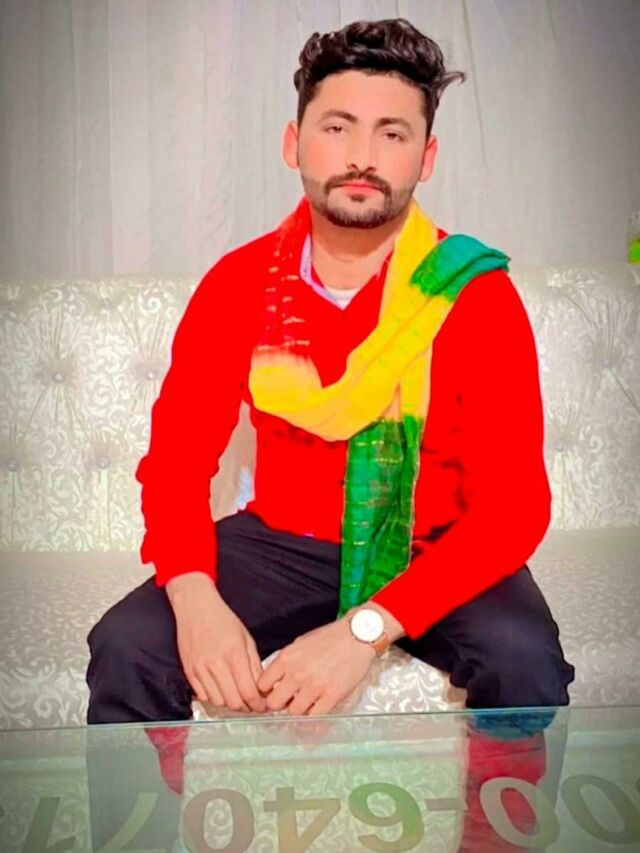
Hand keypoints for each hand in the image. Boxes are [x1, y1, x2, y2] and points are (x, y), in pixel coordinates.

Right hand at [166, 572, 266, 713]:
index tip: (263, 706)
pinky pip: (203, 696)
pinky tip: (222, 690)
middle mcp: (216, 664)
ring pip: (218, 702)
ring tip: (238, 696)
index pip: (249, 692)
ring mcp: (200, 669)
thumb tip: (263, 687)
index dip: (259, 704)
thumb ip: (254, 664)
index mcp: (234, 654)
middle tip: (252, 704)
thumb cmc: (223, 620)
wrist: (195, 608)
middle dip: (246, 707)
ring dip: (230, 704)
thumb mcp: (246, 638)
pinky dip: (215, 698)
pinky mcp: (189, 672)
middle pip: (234, 702)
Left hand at [256, 617, 376, 715]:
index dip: (265, 691)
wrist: (357, 635)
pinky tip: (317, 708)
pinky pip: (315, 716)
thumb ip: (286, 662)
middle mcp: (297, 673)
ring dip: (298, 710)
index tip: (271, 692)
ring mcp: (314, 686)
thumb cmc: (330, 638)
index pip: (262, 684)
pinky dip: (314, 716)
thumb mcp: (300, 643)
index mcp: (286, 658)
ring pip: (294, 712)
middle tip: (286, 702)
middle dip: (278, 704)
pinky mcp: (332, 696)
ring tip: (304, 703)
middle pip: (274, 703)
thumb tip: (275, 679)